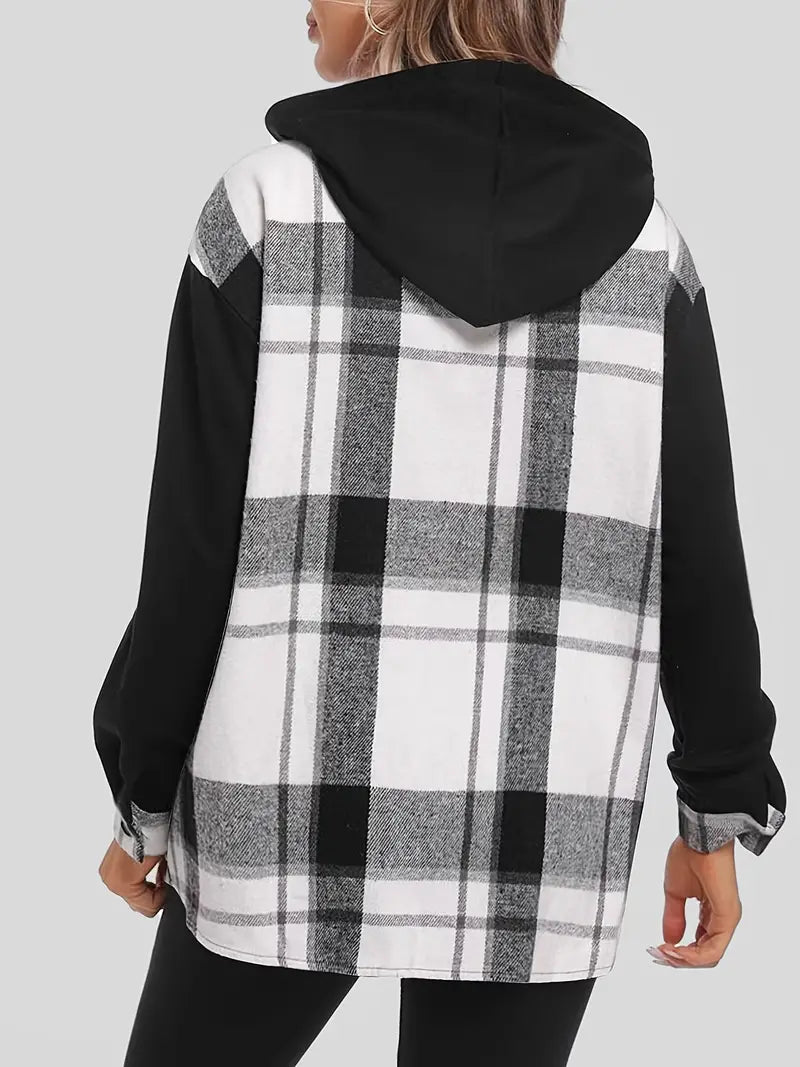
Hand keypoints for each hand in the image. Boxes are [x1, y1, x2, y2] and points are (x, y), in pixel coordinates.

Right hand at [98, 839, 167, 917]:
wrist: (143, 812)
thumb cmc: (154, 834)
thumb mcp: (165, 863)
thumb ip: (164, 883)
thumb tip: (168, 892)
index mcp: (123, 883)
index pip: (149, 908)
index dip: (163, 897)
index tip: (168, 885)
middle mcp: (111, 881)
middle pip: (138, 905)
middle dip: (153, 893)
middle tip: (163, 878)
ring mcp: (107, 874)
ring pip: (132, 895)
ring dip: (146, 887)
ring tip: (157, 871)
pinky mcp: (107, 867)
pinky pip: (125, 883)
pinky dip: (137, 880)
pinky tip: (147, 869)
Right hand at [648, 835, 741, 968]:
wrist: (699, 837)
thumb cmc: (690, 854)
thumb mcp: (675, 892)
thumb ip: (674, 917)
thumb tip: (670, 940)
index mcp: (712, 911)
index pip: (700, 943)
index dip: (679, 951)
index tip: (659, 948)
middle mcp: (722, 918)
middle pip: (705, 954)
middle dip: (680, 959)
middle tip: (660, 954)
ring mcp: (727, 919)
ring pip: (709, 956)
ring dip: (684, 959)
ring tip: (665, 952)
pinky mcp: (728, 917)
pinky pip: (713, 948)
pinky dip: (692, 955)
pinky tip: (675, 949)